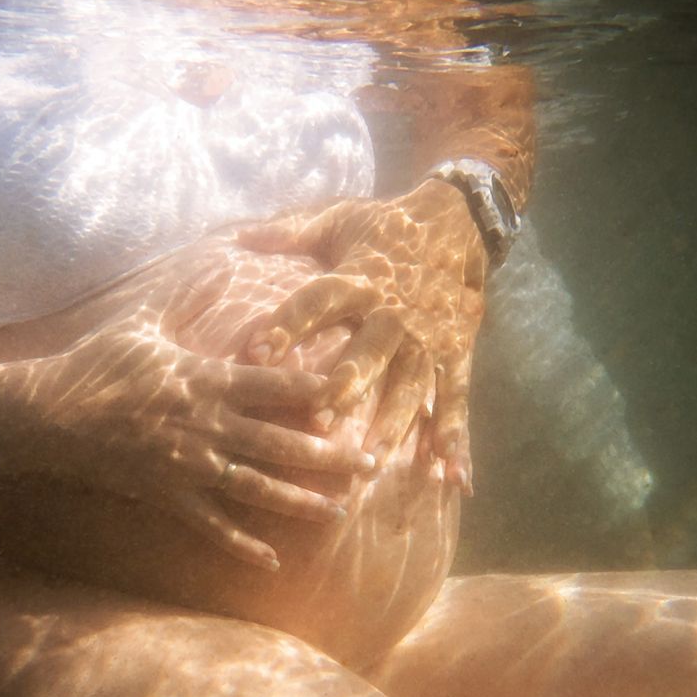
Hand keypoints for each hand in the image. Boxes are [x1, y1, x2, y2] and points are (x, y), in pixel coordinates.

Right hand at [13, 324, 376, 570]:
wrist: (48, 414)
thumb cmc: (98, 365)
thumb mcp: (144, 324)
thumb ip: (189, 296)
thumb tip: (222, 257)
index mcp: (206, 380)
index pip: (273, 385)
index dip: (316, 390)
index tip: (356, 393)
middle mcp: (206, 425)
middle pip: (280, 442)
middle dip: (329, 455)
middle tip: (373, 464)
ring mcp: (188, 464)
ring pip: (256, 487)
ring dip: (300, 502)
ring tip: (341, 511)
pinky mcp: (167, 495)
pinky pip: (212, 525)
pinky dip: (242, 545)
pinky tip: (273, 561)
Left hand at [239, 179, 486, 493]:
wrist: (459, 220)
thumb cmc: (384, 227)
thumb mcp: (338, 218)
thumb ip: (289, 232)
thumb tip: (237, 239)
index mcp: (360, 277)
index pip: (319, 300)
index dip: (288, 324)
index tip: (255, 353)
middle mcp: (395, 311)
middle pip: (368, 351)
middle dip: (346, 386)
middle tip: (320, 422)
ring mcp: (430, 337)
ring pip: (410, 384)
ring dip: (394, 424)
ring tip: (373, 463)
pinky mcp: (457, 354)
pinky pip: (455, 399)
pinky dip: (455, 438)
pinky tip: (452, 478)